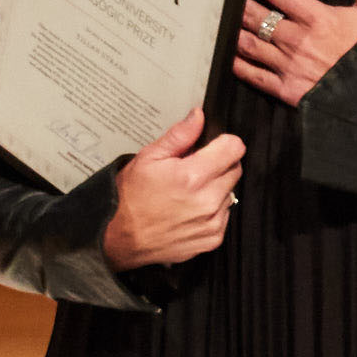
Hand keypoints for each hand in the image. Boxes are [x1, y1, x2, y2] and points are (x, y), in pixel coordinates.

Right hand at [98, 106, 245, 269]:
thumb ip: (179, 135)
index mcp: (192, 177)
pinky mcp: (213, 238)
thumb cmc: (130, 199)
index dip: (223, 143)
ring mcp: (212, 222)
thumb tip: (198, 117)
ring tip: (188, 192)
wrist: (120, 239)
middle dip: (218, 164)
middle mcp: (207, 201)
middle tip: (194, 169)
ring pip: (230, 192)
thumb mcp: (148, 158)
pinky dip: (213, 210)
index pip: (234, 148)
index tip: (212, 146)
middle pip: (235, 169)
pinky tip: (190, 209)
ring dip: (216, 188)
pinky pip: (225, 215)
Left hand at [231, 0, 356, 105]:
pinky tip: (224, 56)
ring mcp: (289, 66)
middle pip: (254, 15)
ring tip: (214, 19)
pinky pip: (254, 76)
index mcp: (317, 18)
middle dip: (234, 1)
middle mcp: (297, 40)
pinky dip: (237, 65)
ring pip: (248, 44)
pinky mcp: (287, 91)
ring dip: (230, 31)